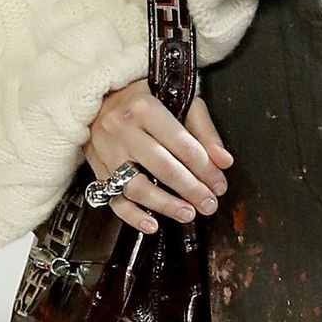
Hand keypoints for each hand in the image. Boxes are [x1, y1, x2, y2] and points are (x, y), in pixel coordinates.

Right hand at [86, 81, 231, 236]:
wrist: (100, 97)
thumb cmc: (145, 98)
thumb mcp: (179, 100)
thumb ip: (203, 130)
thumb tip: (224, 162)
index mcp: (145, 107)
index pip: (182, 145)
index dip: (205, 169)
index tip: (219, 185)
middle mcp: (122, 129)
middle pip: (162, 167)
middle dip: (191, 189)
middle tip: (209, 204)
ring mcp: (107, 150)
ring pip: (136, 186)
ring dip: (165, 205)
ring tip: (187, 214)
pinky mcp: (98, 168)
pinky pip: (113, 198)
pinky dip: (132, 215)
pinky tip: (151, 224)